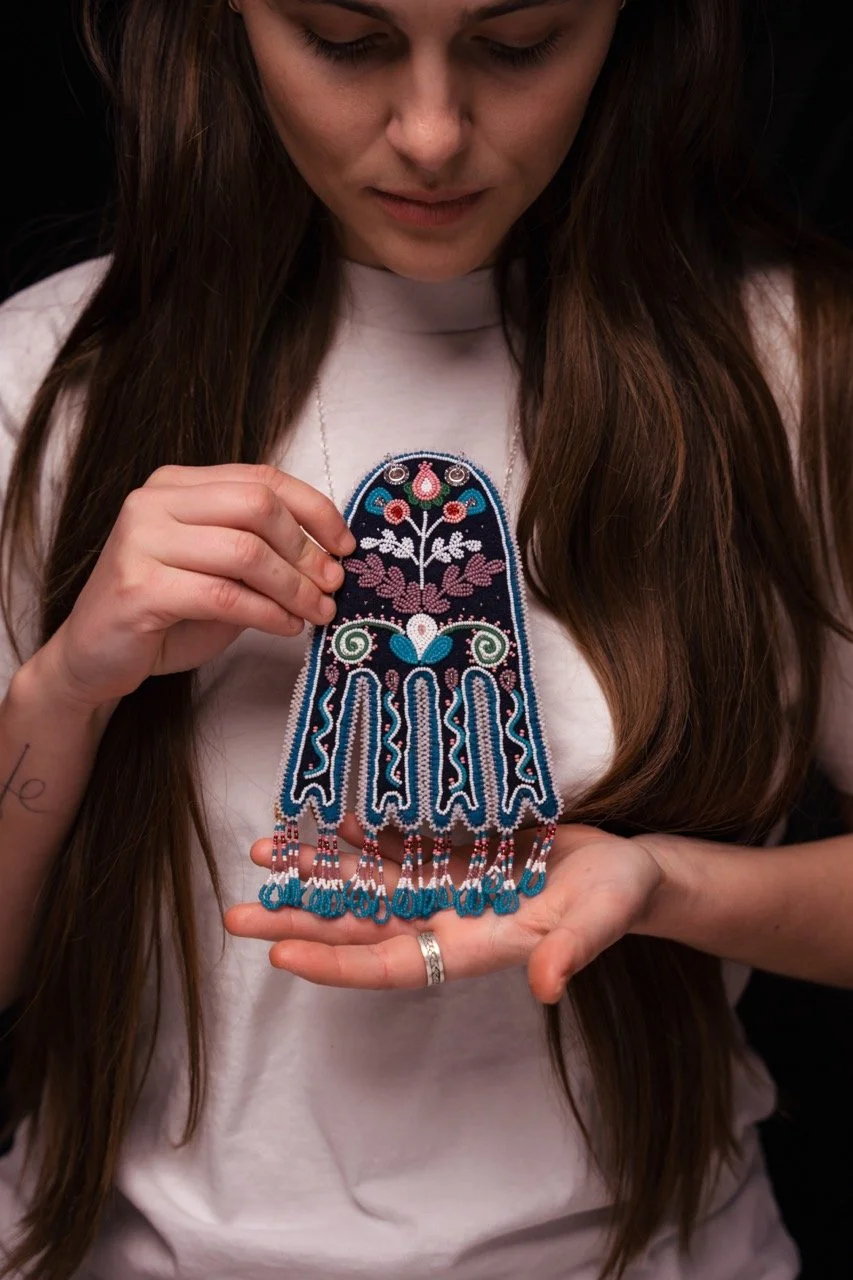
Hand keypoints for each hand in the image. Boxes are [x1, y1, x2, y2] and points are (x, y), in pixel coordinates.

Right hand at [35, 463, 355, 710]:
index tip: (344, 545)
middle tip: (331, 585)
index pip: (261, 478)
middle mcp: (154, 501)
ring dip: (294, 586)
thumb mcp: (219, 572)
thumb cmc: (163, 613)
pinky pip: (224, 595)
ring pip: (246, 551)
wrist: (93, 657)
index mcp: (177, 485)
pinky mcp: (138, 586)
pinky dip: (268, 613)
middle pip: (257, 505)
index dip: (314, 510)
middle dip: (306, 549)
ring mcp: (141, 539)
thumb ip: (262, 554)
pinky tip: (286, 626)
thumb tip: (329, 558)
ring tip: (316, 611)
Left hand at [224, 816, 666, 1003]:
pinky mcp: (452, 849)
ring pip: (365, 880)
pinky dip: (358, 832)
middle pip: (359, 924)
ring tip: (263, 852)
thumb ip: (572, 952)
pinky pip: (394, 843)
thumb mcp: (600, 920)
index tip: (280, 956)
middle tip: (236, 913)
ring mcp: (444, 883)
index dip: (337, 964)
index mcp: (473, 944)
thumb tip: (547, 988)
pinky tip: (322, 817)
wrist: (625, 869)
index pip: (391, 963)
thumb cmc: (617, 897)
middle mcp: (446, 917)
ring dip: (316, 868)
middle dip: (300, 919)